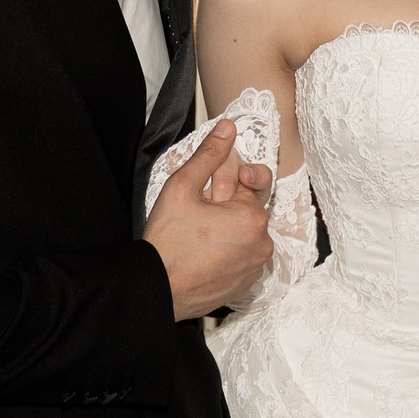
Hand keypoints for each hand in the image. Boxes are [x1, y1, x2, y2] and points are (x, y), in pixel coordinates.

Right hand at [145, 118, 275, 319]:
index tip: (211, 187)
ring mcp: (254, 269)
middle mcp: (262, 245)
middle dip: (226, 207)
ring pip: (244, 236)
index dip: (230, 181)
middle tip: (197, 214)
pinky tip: (201, 255)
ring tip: (197, 237)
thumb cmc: (168, 242)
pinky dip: (225, 254)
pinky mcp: (243, 286)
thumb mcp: (183, 185)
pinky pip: (240, 259)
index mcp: (253, 218)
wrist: (156, 289)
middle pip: (248, 211)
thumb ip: (209, 154)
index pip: (253, 183)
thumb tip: (227, 128)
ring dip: (226, 231)